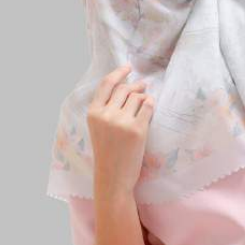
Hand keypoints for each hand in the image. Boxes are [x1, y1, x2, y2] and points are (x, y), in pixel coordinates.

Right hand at [87, 64, 154, 198]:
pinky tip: (150, 107)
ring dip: (143, 97)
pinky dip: (151, 104)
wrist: (113, 177)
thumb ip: (107, 108)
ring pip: (137, 97)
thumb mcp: (99, 127)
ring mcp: (121, 122)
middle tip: (142, 87)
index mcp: (93, 113)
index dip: (118, 73)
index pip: (106, 84)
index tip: (127, 67)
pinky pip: (148, 106)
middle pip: (124, 89)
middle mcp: (106, 115)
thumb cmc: (108, 152)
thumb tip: (129, 87)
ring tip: (144, 103)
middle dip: (135, 86)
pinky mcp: (137, 129)